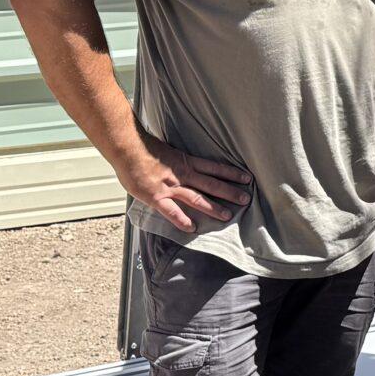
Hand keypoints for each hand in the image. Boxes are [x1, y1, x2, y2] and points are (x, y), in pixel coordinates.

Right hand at [116, 133, 250, 230]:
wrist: (127, 147)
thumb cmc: (143, 148)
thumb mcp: (168, 151)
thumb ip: (177, 161)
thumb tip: (183, 166)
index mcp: (186, 162)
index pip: (215, 168)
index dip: (232, 173)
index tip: (247, 178)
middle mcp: (183, 174)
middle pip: (212, 184)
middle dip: (230, 192)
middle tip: (246, 199)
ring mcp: (170, 186)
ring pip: (197, 198)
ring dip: (213, 207)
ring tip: (227, 216)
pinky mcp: (156, 196)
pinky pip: (171, 210)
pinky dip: (181, 220)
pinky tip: (191, 228)